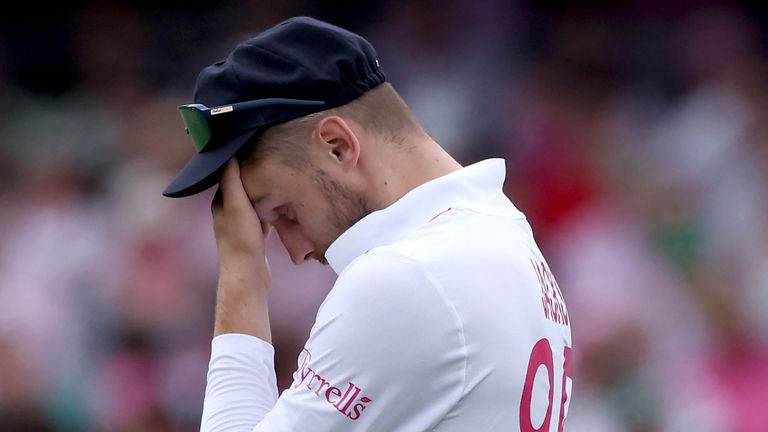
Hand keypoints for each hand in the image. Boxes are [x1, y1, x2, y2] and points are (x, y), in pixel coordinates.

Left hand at [211, 160, 271, 339]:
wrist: (249, 276)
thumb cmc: (242, 241)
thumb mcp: (238, 206)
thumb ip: (233, 181)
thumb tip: (229, 154)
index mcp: (220, 204)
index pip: (229, 175)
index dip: (240, 162)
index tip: (254, 148)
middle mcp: (228, 214)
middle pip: (242, 187)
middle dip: (254, 175)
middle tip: (271, 161)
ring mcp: (241, 226)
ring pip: (253, 201)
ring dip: (263, 191)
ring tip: (278, 178)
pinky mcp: (254, 237)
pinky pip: (263, 216)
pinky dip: (270, 208)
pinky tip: (281, 205)